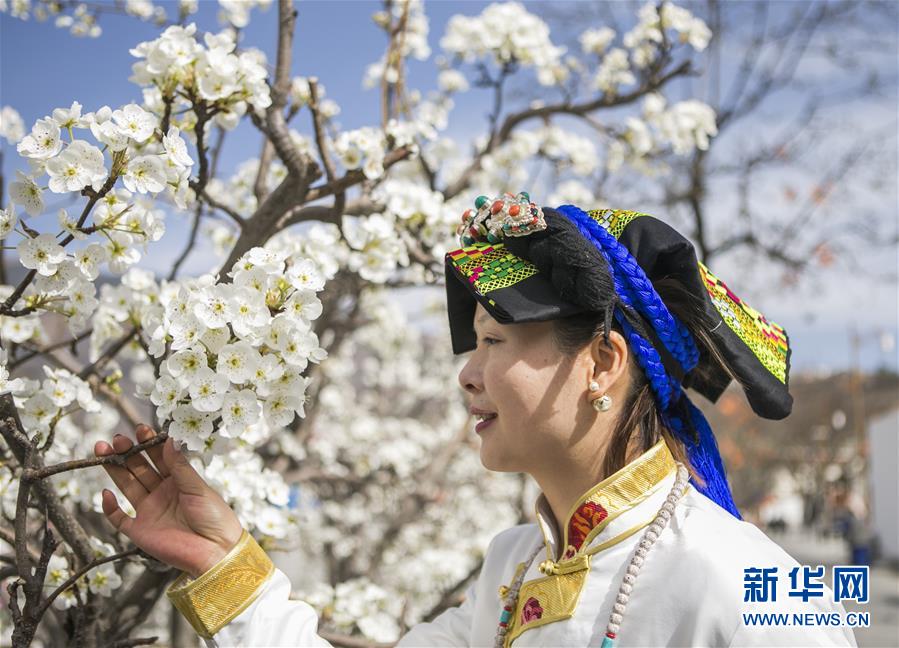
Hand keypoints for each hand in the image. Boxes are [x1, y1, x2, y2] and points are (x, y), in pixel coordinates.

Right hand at [94, 425, 242, 577]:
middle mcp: (161, 493)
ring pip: (126, 486)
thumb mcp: (198, 488)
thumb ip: (180, 467)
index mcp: (178, 480)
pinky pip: (119, 518)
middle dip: (127, 452)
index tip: (140, 429)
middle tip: (116, 438)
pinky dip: (110, 507)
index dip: (148, 443)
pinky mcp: (140, 531)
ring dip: (114, 469)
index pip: (159, 457)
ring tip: (101, 450)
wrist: (216, 552)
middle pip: (139, 468)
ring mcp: (149, 511)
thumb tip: (168, 440)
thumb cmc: (214, 517)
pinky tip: (105, 493)